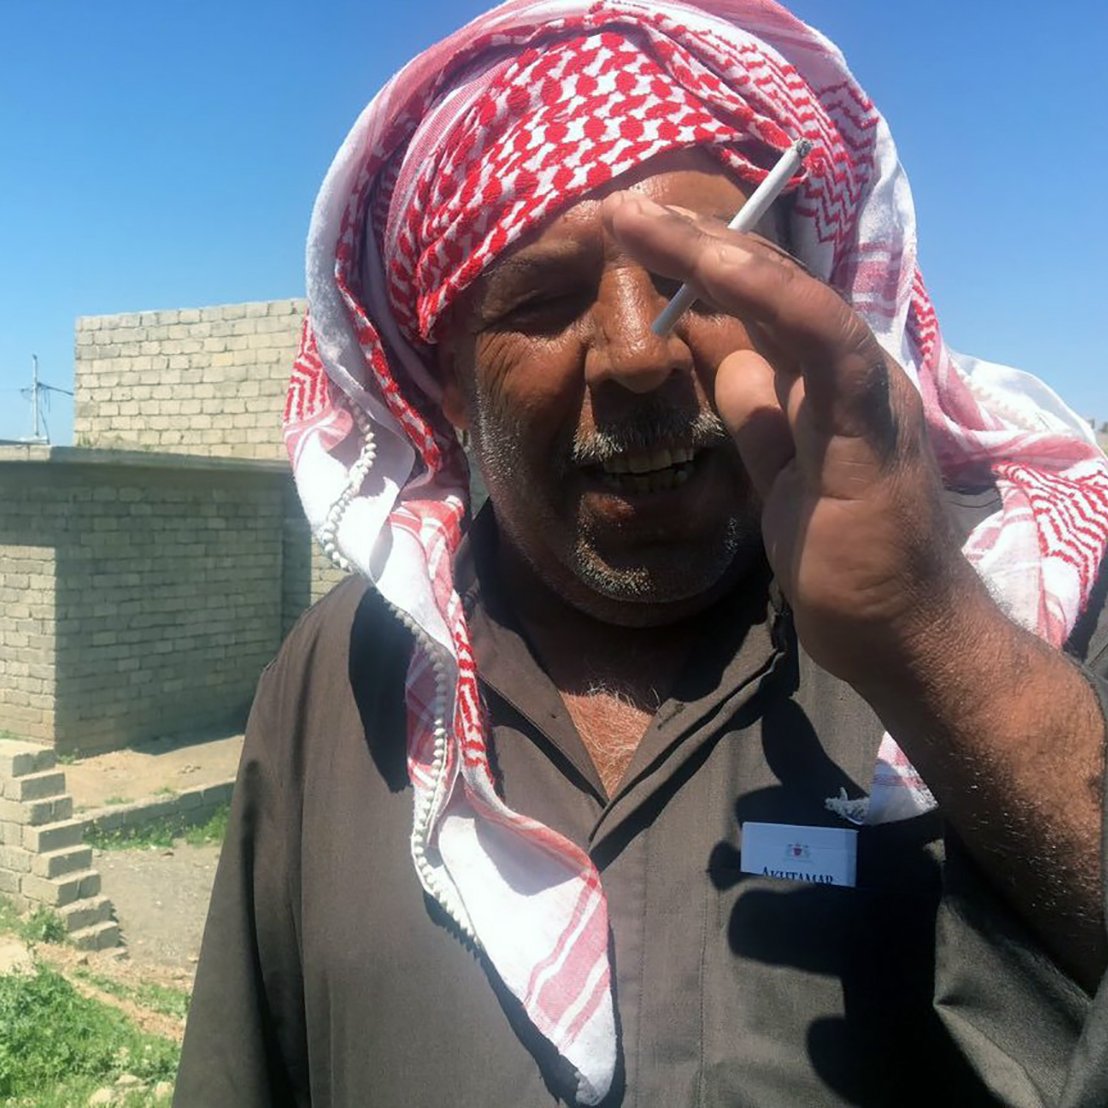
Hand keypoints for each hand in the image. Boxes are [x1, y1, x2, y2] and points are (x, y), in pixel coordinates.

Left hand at [602, 192, 984, 689]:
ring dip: (717, 252)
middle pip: (770, 282)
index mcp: (827, 380)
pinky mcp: (869, 425)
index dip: (700, 265)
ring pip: (794, 295)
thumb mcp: (779, 469)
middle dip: (694, 241)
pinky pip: (824, 344)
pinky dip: (773, 297)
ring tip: (646, 223)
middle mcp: (850, 369)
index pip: (761, 302)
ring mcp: (866, 390)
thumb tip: (727, 359)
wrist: (895, 629)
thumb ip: (760, 412)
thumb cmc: (844, 555)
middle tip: (622, 212)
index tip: (636, 240)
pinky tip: (715, 264)